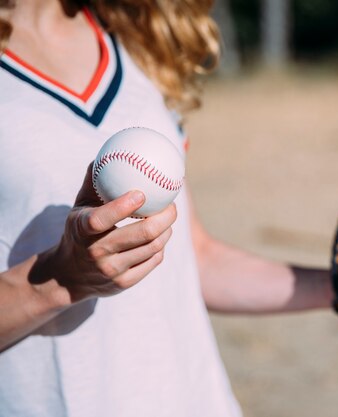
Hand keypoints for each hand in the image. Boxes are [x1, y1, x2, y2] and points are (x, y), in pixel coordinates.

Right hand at [35, 163, 176, 303]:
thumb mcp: (79, 207)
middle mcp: (96, 253)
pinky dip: (161, 247)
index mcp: (81, 230)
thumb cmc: (80, 230)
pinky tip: (161, 237)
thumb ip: (94, 182)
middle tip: (172, 205)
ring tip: (168, 218)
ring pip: (153, 247)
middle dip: (165, 217)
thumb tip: (111, 152)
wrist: (67, 276)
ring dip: (167, 230)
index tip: (142, 193)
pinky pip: (154, 260)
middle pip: (142, 234)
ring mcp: (111, 271)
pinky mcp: (124, 284)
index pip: (100, 220)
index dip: (122, 207)